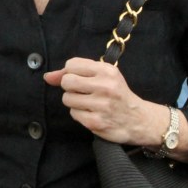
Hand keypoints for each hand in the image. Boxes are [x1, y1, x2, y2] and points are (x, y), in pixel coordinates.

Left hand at [43, 57, 163, 147]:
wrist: (139, 119)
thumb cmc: (117, 94)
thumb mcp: (103, 76)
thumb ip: (74, 72)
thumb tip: (48, 77)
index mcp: (107, 71)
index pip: (71, 64)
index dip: (71, 72)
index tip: (81, 78)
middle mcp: (105, 86)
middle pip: (67, 81)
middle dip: (70, 87)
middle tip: (83, 92)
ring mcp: (101, 105)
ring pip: (67, 99)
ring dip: (74, 102)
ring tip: (89, 103)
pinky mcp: (96, 122)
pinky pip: (73, 113)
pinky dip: (79, 114)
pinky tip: (92, 113)